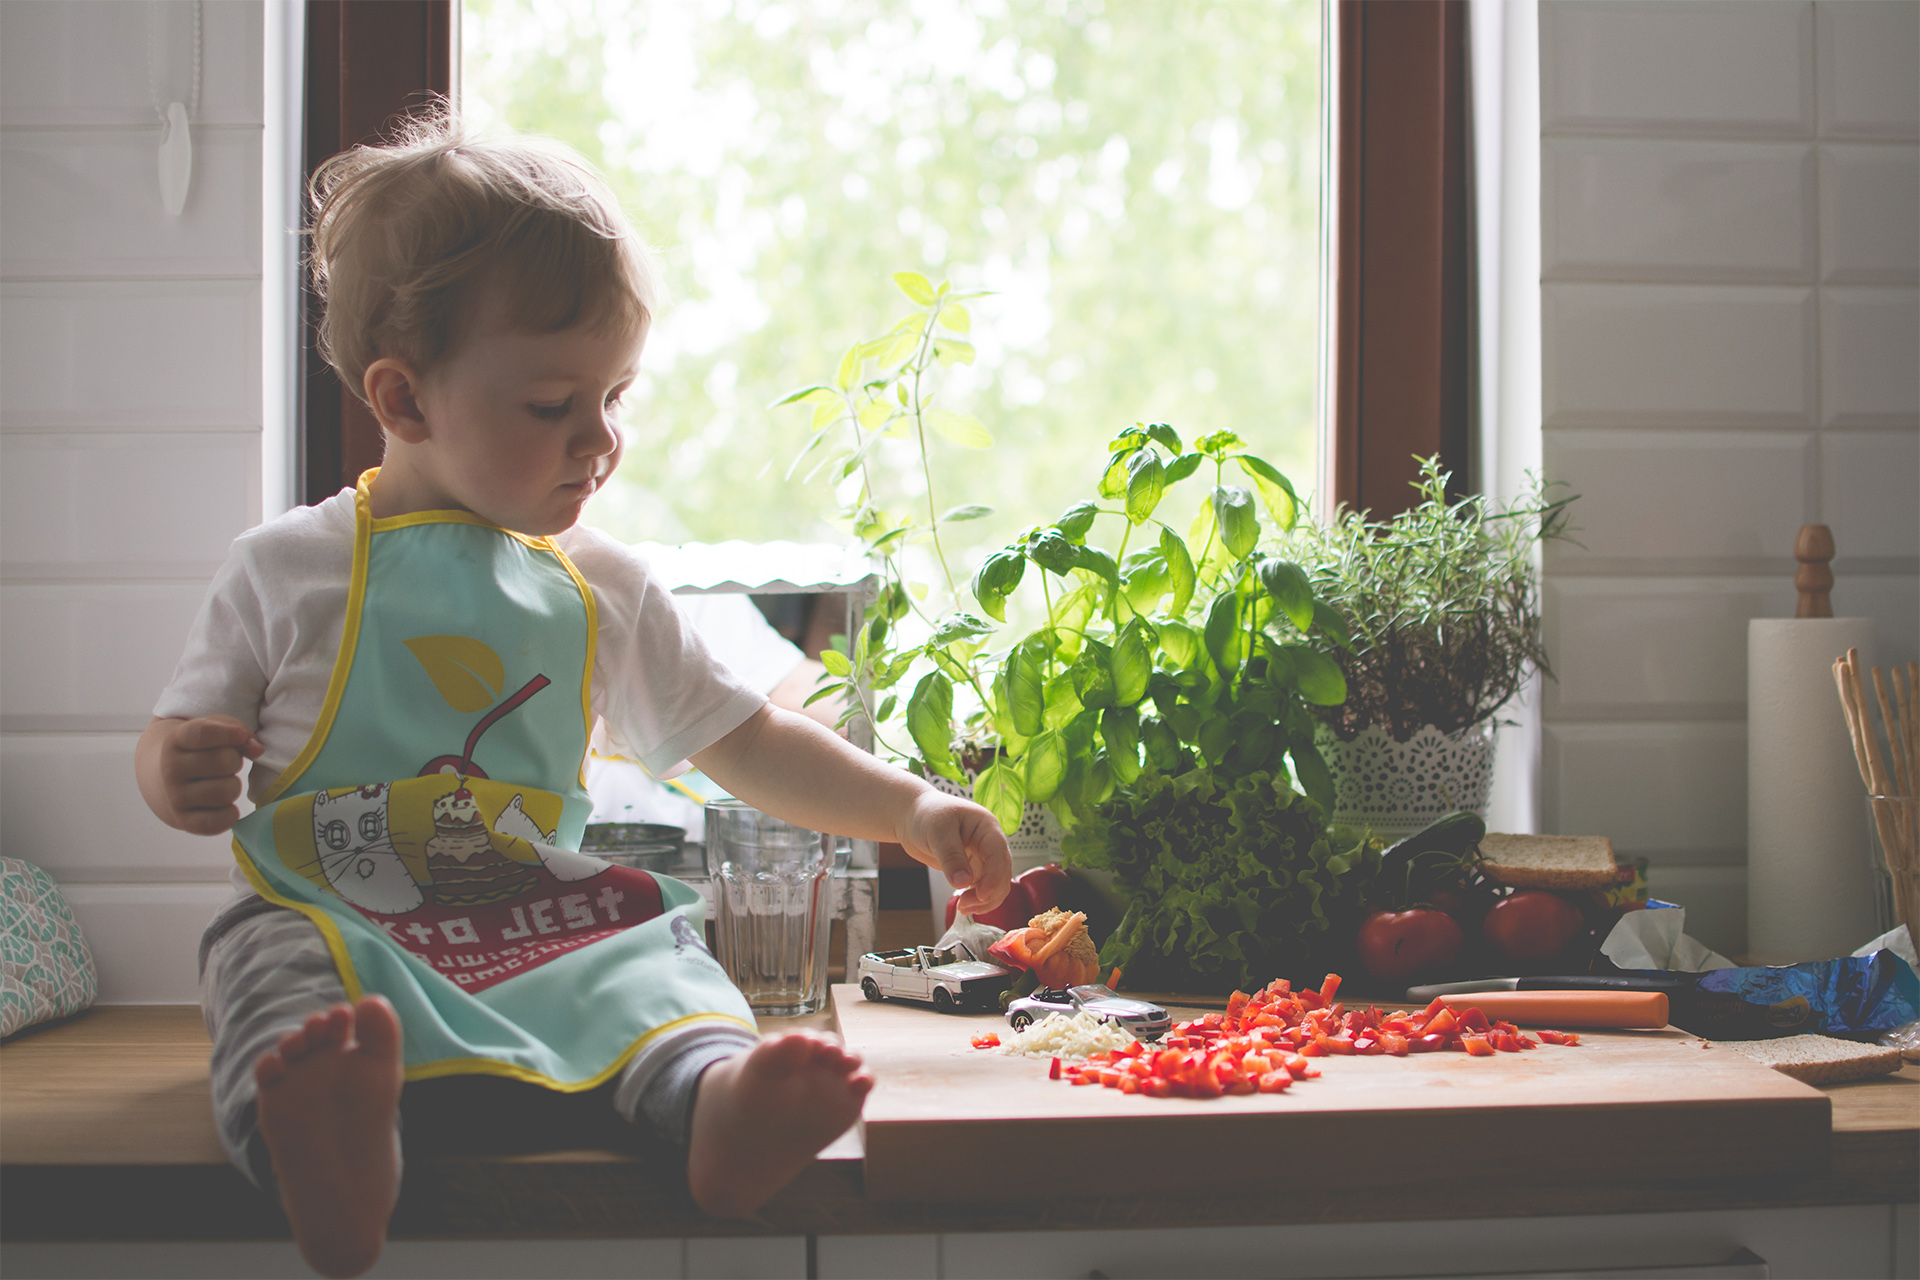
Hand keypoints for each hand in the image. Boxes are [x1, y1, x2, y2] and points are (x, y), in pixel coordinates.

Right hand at [146, 716, 263, 834]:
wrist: (165, 780)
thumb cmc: (200, 750)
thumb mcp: (214, 731)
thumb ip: (239, 733)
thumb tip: (257, 750)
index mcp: (175, 741)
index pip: (203, 733)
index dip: (228, 733)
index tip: (241, 735)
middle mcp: (170, 769)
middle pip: (223, 762)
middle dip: (234, 761)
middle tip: (225, 764)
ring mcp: (175, 797)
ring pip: (226, 792)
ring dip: (234, 786)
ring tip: (222, 782)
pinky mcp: (184, 821)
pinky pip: (218, 822)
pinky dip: (230, 814)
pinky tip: (225, 805)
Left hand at [898, 789, 1011, 917]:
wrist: (913, 817)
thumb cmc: (926, 815)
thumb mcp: (938, 832)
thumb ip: (951, 856)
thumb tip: (964, 882)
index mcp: (987, 827)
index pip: (998, 854)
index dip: (994, 877)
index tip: (982, 895)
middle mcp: (989, 843)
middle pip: (1001, 872)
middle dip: (989, 892)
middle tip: (965, 905)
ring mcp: (982, 856)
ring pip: (994, 884)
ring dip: (984, 900)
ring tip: (962, 908)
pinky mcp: (972, 868)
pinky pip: (981, 887)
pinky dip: (976, 899)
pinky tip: (962, 905)